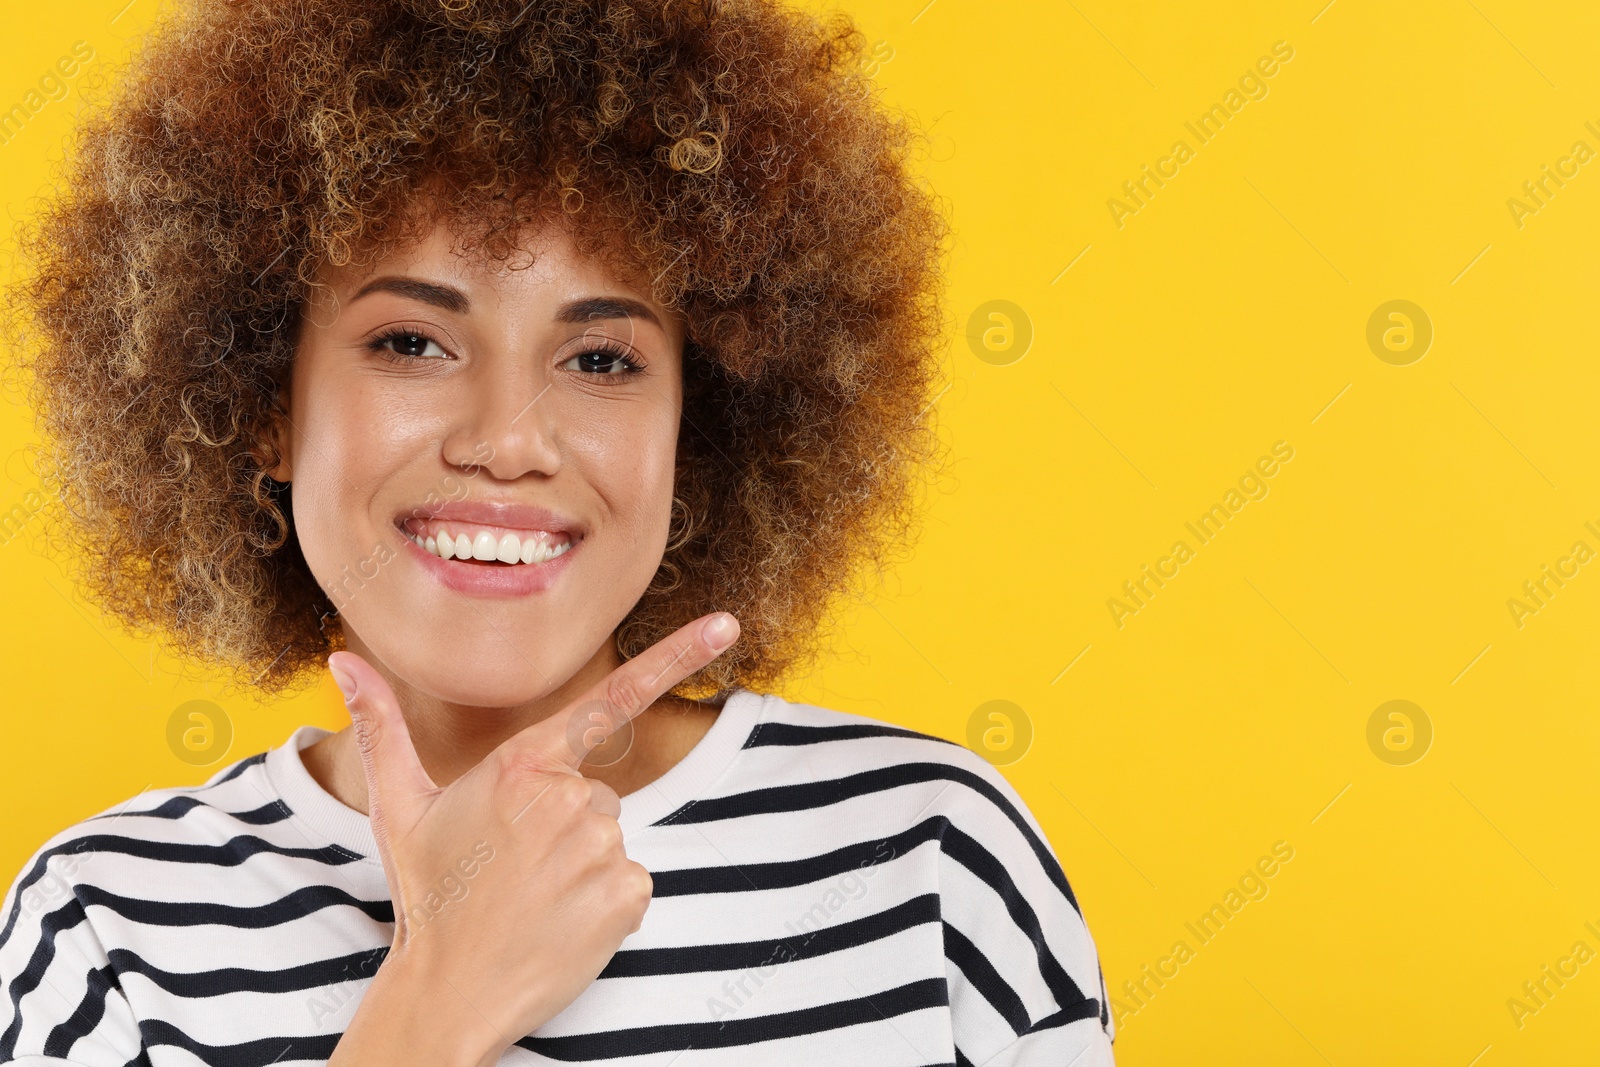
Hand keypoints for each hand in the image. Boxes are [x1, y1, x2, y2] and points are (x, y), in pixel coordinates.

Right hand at [326, 612, 740, 1066]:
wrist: (449, 990)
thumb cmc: (427, 893)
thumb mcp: (397, 807)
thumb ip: (380, 726)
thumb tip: (342, 660)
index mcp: (522, 766)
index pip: (612, 700)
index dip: (676, 656)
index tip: (726, 627)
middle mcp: (568, 798)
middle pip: (593, 792)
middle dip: (561, 823)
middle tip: (512, 866)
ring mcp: (601, 848)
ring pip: (609, 837)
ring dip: (580, 863)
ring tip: (531, 896)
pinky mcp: (626, 894)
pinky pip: (630, 881)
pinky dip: (603, 901)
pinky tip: (560, 920)